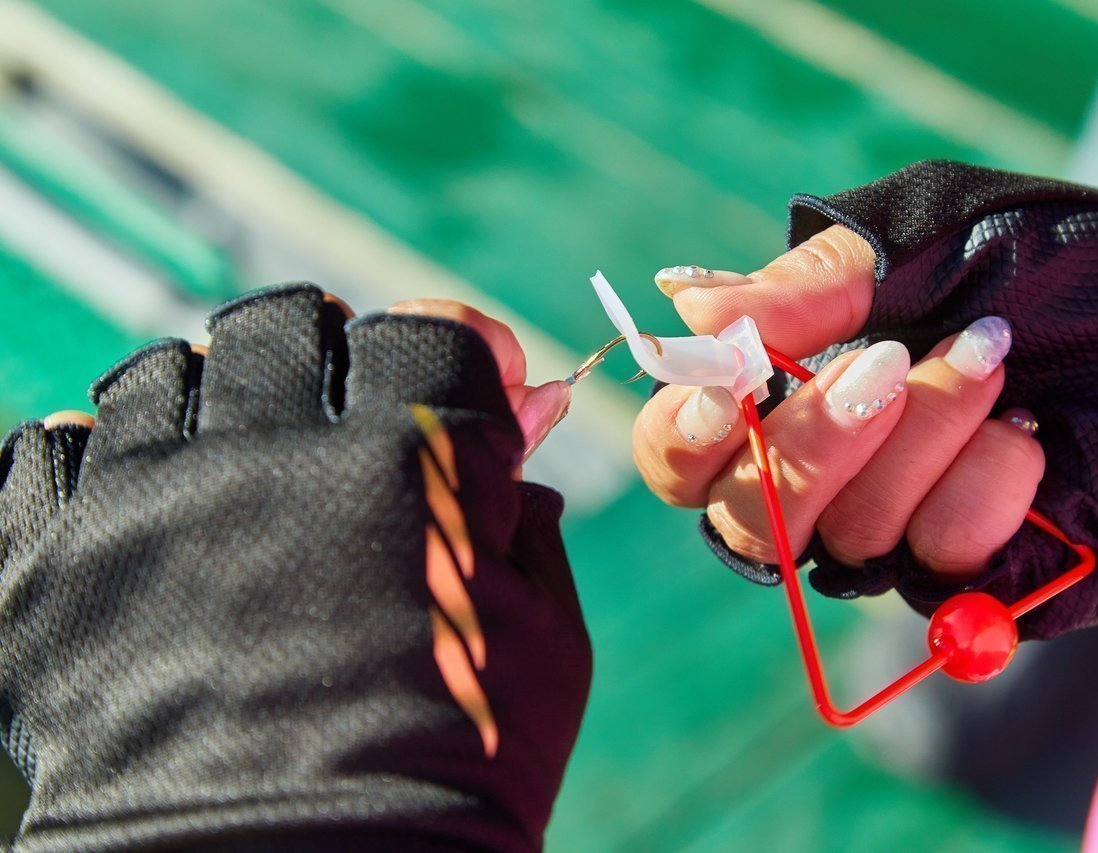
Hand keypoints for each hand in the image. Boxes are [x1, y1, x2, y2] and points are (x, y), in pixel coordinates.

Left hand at [0, 285, 587, 849]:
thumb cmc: (454, 786)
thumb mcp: (548, 647)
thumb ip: (529, 516)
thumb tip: (522, 423)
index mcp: (413, 470)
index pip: (430, 329)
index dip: (463, 344)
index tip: (475, 379)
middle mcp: (273, 461)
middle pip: (287, 323)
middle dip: (334, 356)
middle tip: (349, 415)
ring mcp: (150, 508)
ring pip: (164, 370)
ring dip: (215, 395)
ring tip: (240, 460)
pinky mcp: (52, 570)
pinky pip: (44, 451)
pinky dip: (91, 458)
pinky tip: (139, 498)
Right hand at [635, 225, 1044, 579]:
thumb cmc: (1029, 257)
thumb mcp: (909, 243)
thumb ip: (799, 288)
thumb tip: (680, 306)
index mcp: (777, 399)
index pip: (679, 459)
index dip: (684, 436)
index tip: (731, 383)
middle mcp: (818, 482)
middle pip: (749, 518)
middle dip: (817, 441)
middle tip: (889, 359)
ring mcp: (891, 534)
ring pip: (854, 533)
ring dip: (930, 429)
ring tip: (991, 357)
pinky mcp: (968, 573)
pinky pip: (943, 555)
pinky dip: (992, 476)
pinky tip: (1027, 431)